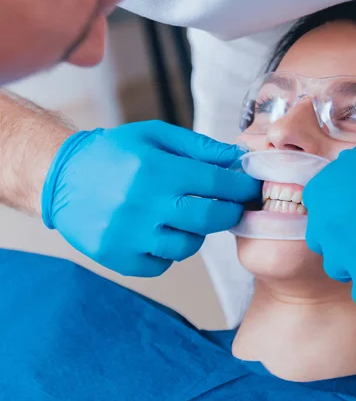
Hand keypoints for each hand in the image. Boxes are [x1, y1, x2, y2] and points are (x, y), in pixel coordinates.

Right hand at [41, 120, 259, 276]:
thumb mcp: (155, 136)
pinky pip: (162, 264)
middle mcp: (142, 204)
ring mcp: (128, 236)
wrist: (61, 178)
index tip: (250, 188)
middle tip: (232, 207)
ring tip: (185, 217)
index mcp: (154, 169)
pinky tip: (159, 233)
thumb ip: (200, 147)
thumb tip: (238, 157)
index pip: (216, 183)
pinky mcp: (118, 258)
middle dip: (229, 213)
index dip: (240, 187)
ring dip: (196, 233)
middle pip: (208, 219)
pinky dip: (168, 251)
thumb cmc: (114, 153)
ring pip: (188, 246)